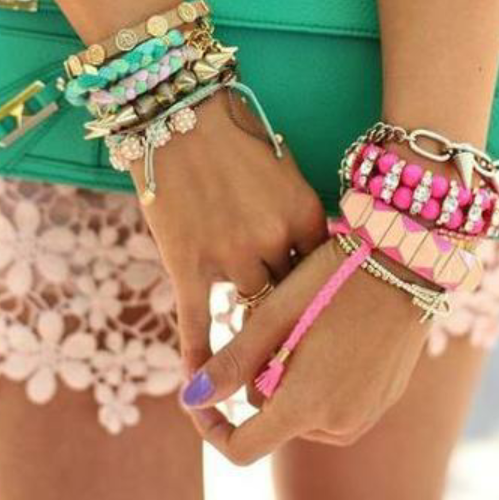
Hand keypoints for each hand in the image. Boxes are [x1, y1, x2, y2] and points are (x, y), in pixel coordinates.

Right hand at [131, 93, 326, 375]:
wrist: (176, 109)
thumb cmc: (233, 132)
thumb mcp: (282, 170)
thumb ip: (297, 216)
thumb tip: (309, 254)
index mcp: (305, 215)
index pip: (322, 275)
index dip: (320, 298)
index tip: (322, 316)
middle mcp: (274, 240)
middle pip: (290, 300)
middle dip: (292, 321)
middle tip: (294, 347)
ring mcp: (230, 255)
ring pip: (249, 312)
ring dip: (250, 327)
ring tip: (256, 354)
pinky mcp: (188, 263)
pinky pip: (197, 321)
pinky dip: (200, 356)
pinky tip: (200, 390)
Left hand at [180, 240, 430, 464]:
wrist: (410, 261)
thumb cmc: (336, 278)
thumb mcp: (275, 315)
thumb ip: (231, 363)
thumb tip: (191, 398)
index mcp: (305, 407)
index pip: (241, 448)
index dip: (211, 426)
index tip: (201, 392)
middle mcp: (339, 424)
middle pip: (272, 419)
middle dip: (258, 379)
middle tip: (266, 321)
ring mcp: (366, 414)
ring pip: (301, 410)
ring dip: (288, 377)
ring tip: (299, 322)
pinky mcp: (383, 399)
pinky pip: (333, 400)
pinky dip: (318, 375)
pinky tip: (327, 328)